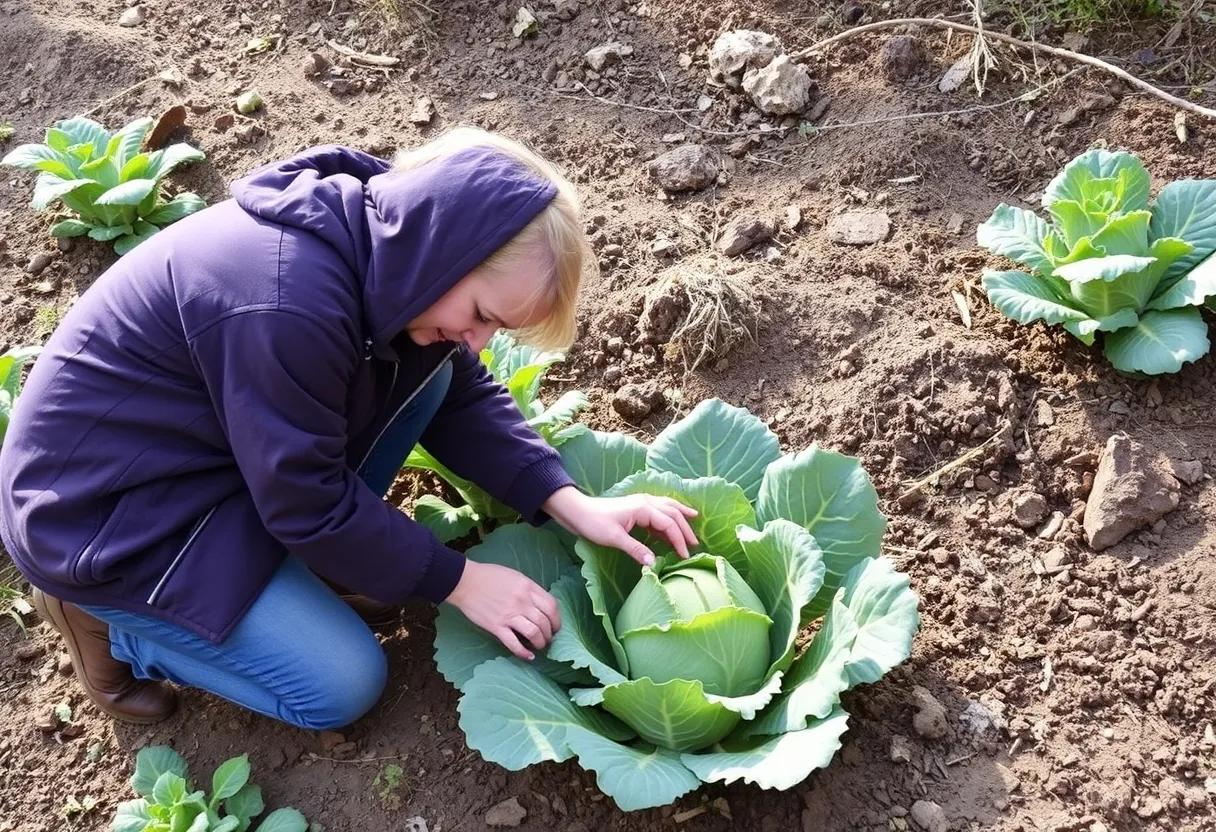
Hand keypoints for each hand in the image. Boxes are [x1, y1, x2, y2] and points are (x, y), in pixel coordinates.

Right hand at [444, 560, 559, 660]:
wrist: (465, 581)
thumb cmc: (489, 576)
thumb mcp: (515, 576)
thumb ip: (529, 589)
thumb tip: (540, 604)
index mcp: (528, 587)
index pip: (552, 606)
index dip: (557, 619)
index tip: (555, 626)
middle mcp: (522, 601)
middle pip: (545, 622)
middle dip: (550, 633)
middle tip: (548, 638)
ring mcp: (509, 614)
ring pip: (534, 633)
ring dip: (540, 642)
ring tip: (540, 645)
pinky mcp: (496, 626)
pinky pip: (513, 643)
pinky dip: (523, 652)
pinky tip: (529, 656)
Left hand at [543, 486, 698, 566]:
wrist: (577, 511)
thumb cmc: (593, 523)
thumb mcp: (614, 538)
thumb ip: (635, 549)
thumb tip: (653, 563)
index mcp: (643, 508)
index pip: (669, 523)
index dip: (679, 539)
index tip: (685, 555)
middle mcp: (645, 502)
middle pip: (673, 513)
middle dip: (685, 528)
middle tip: (695, 545)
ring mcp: (641, 503)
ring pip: (668, 507)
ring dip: (681, 517)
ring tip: (694, 524)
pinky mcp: (636, 508)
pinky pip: (659, 511)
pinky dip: (669, 517)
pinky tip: (672, 526)